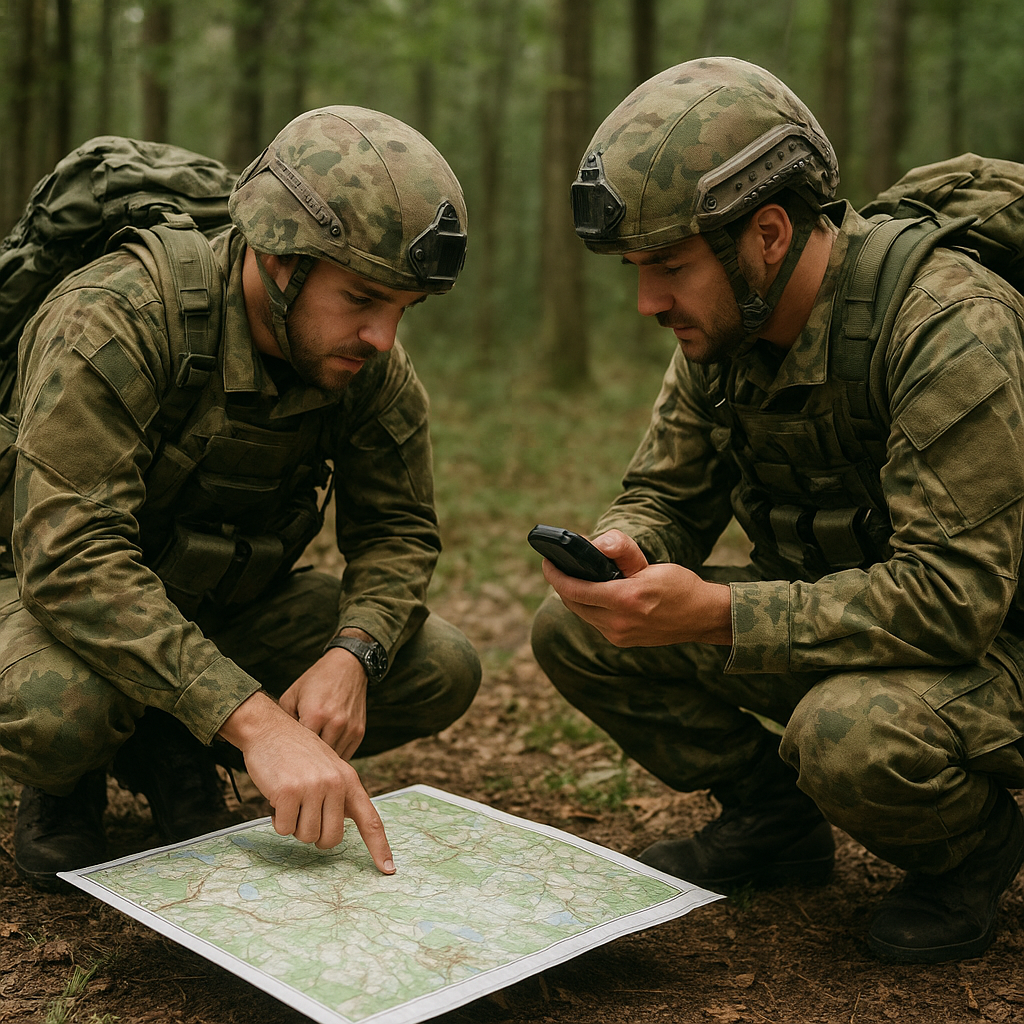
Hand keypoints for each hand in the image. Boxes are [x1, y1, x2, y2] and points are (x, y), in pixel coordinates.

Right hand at [219, 691, 394, 870]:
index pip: (370, 819)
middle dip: (314, 835)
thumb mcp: (329, 767)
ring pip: (305, 836)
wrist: (270, 728)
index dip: (380, 847)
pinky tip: (276, 797)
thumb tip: (343, 823)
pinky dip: (276, 820)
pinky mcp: (288, 792)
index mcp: (349, 780)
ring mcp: (312, 788)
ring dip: (293, 825)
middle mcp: (335, 784)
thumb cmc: (298, 752)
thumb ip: (339, 793)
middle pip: (330, 838)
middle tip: (303, 815)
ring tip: (290, 800)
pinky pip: (283, 828)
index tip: (388, 870)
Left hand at [278, 649, 366, 760]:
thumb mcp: (291, 695)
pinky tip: (323, 754)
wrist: (347, 667)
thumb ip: (284, 721)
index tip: (282, 760)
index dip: (290, 756)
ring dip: (321, 762)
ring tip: (309, 762)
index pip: (299, 749)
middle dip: (306, 763)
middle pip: (317, 758)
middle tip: (295, 765)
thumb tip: (275, 744)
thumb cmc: (315, 681)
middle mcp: (335, 723)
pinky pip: (345, 755)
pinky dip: (334, 757)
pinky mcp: (359, 732)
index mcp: (315, 714)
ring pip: (332, 759)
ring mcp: (349, 728)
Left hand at [542, 529, 732, 646]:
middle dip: (561, 584)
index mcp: (625, 600)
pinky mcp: (621, 641)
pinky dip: (587, 606)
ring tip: (570, 577)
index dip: (556, 575)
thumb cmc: (679, 585)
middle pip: (573, 603)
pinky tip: (588, 593)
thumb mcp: (650, 563)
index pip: (576, 589)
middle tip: (555, 566)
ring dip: (573, 596)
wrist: (702, 616)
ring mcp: (619, 635)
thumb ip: (621, 551)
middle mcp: (619, 623)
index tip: (547, 562)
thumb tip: (594, 543)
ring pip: (582, 614)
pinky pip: (594, 621)